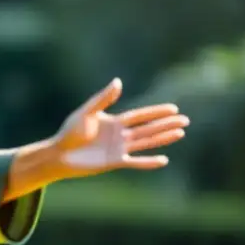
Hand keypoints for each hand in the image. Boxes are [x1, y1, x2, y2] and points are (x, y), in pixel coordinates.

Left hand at [52, 78, 187, 179]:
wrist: (59, 154)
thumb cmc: (70, 132)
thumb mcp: (86, 113)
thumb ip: (102, 100)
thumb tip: (118, 82)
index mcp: (114, 121)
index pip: (140, 115)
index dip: (156, 112)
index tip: (174, 108)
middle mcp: (120, 135)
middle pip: (148, 128)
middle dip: (166, 124)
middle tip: (186, 121)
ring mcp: (119, 149)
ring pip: (146, 142)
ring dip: (163, 138)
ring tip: (180, 134)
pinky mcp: (114, 162)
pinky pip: (135, 162)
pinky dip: (149, 162)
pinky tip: (163, 160)